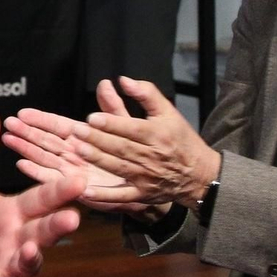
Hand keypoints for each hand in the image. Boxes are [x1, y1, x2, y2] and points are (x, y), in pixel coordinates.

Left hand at [0, 113, 81, 276]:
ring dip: (32, 257)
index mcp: (18, 212)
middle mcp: (20, 238)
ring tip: (30, 247)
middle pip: (44, 232)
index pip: (42, 199)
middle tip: (72, 218)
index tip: (79, 178)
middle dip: (58, 226)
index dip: (59, 190)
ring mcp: (10, 264)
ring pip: (29, 263)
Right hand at [3, 80, 166, 216]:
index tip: (23, 112)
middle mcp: (75, 154)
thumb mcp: (128, 127)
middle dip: (26, 132)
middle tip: (8, 123)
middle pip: (46, 140)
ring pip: (45, 158)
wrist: (154, 182)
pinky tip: (22, 164)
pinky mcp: (78, 188)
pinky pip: (56, 181)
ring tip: (9, 139)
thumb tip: (107, 83)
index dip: (41, 119)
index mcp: (84, 138)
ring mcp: (74, 171)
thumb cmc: (140, 153)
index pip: (58, 126)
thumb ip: (114, 109)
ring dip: (26, 149)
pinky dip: (38, 173)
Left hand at [66, 77, 220, 208]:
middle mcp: (151, 156)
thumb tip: (123, 80)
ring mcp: (146, 177)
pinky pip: (121, 196)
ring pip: (118, 167)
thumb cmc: (180, 139)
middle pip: (121, 147)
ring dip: (98, 160)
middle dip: (98, 139)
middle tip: (77, 131)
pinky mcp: (142, 194)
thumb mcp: (169, 112)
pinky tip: (86, 192)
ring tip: (78, 150)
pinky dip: (104, 196)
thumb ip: (146, 93)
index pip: (132, 128)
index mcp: (157, 134)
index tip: (92, 117)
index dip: (112, 123)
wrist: (199, 175)